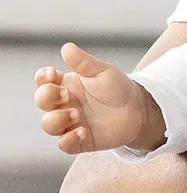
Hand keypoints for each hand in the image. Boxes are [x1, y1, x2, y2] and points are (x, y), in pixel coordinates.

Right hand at [34, 42, 164, 153]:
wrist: (138, 109)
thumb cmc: (118, 88)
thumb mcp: (103, 71)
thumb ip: (85, 63)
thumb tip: (66, 47)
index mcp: (66, 84)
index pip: (44, 80)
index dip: (42, 77)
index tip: (52, 73)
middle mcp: (64, 104)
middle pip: (41, 101)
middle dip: (47, 97)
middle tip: (67, 95)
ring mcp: (70, 122)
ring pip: (48, 124)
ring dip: (56, 119)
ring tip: (76, 114)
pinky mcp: (80, 140)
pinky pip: (64, 144)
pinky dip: (68, 139)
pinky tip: (82, 131)